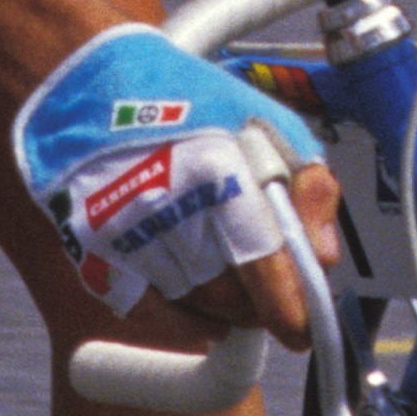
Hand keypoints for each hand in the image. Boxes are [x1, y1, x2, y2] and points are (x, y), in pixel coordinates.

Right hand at [10, 28, 335, 348]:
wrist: (92, 85)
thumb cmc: (187, 102)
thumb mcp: (268, 124)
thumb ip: (308, 187)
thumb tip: (325, 257)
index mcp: (219, 169)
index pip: (264, 265)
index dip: (290, 309)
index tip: (302, 330)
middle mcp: (168, 205)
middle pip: (231, 297)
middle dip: (261, 305)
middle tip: (274, 295)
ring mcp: (126, 232)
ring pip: (195, 305)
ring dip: (224, 306)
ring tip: (234, 275)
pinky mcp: (93, 249)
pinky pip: (149, 309)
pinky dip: (181, 314)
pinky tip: (200, 300)